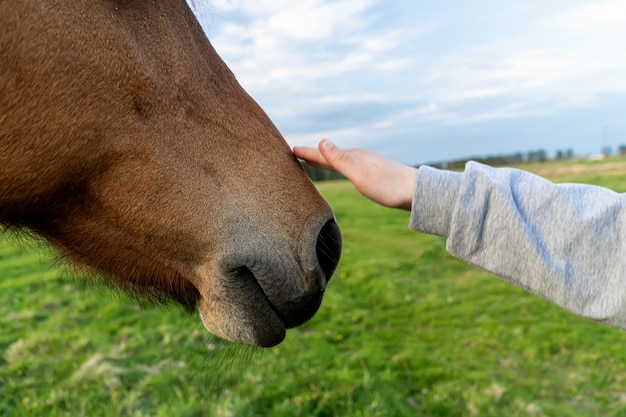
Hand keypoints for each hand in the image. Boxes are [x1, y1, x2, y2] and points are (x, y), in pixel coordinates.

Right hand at [293, 139, 417, 209]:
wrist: (417, 192)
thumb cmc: (389, 187)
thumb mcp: (361, 175)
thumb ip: (341, 160)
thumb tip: (321, 141)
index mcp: (352, 157)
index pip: (323, 153)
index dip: (306, 152)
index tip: (289, 149)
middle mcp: (358, 157)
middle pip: (329, 155)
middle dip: (312, 153)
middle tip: (295, 152)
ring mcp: (366, 163)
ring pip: (338, 160)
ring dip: (323, 159)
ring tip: (312, 159)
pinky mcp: (372, 172)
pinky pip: (347, 166)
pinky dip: (336, 165)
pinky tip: (341, 168)